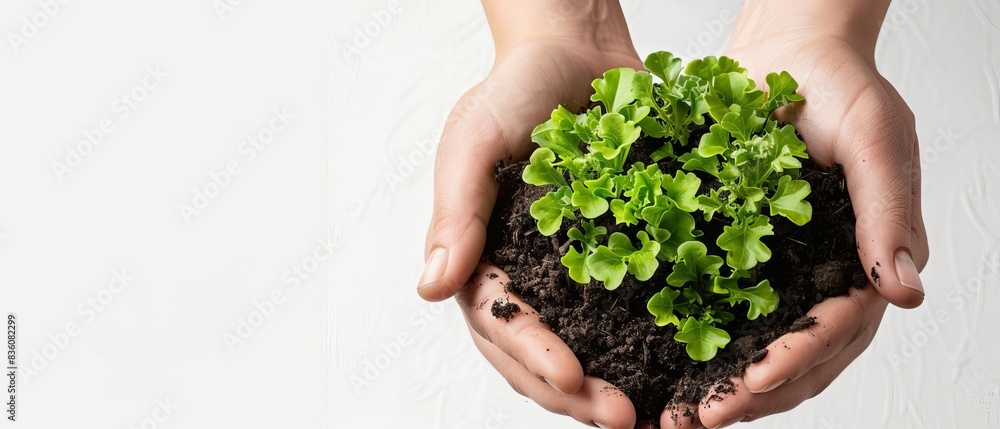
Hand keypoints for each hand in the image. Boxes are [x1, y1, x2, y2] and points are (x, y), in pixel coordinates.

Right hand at [417, 2, 644, 426]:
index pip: (501, 326)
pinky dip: (655, 344)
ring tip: (656, 415)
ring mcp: (575, 270)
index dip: (534, 358)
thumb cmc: (514, 86)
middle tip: (625, 418)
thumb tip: (431, 289)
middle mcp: (528, 274)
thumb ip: (455, 212)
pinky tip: (686, 367)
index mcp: (482, 257)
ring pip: (589, 345)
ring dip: (614, 385)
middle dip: (578, 393)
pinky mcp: (621, 254)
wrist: (577, 47)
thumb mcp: (474, 139)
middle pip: (543, 354)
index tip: (574, 377)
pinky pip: (635, 309)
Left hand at [664, 1, 928, 425]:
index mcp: (863, 261)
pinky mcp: (734, 254)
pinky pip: (715, 306)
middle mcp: (821, 276)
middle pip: (795, 358)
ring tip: (674, 415)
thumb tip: (906, 293)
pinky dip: (691, 340)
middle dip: (750, 395)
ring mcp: (777, 270)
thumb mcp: (876, 141)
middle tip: (698, 421)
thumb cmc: (843, 87)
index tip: (749, 386)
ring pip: (753, 345)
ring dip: (719, 384)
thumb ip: (889, 213)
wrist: (787, 50)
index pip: (835, 332)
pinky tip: (655, 362)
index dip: (794, 363)